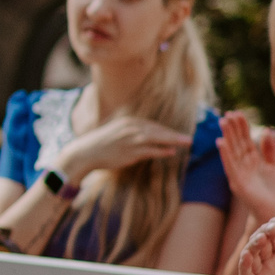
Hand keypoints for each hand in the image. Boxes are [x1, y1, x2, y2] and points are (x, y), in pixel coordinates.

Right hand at [58, 111, 194, 184]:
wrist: (85, 153)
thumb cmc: (101, 144)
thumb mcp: (117, 133)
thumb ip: (133, 134)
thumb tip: (148, 138)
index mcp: (128, 122)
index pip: (152, 125)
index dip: (167, 130)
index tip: (179, 135)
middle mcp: (130, 128)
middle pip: (158, 130)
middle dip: (175, 134)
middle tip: (190, 138)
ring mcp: (130, 139)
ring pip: (157, 138)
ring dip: (173, 140)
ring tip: (187, 143)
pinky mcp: (129, 151)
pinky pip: (150, 150)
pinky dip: (161, 151)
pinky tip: (171, 152)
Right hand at [218, 112, 274, 228]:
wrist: (274, 212)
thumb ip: (270, 150)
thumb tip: (266, 131)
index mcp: (253, 161)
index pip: (246, 140)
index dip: (242, 127)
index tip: (238, 113)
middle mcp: (243, 165)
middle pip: (238, 143)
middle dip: (233, 128)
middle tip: (228, 113)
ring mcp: (239, 174)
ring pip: (232, 151)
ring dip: (227, 136)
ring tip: (223, 122)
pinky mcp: (238, 183)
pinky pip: (230, 166)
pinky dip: (226, 154)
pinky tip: (221, 142)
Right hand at [239, 218, 274, 274]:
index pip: (273, 235)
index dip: (274, 226)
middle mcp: (271, 264)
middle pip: (260, 243)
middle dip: (263, 233)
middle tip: (273, 228)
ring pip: (250, 257)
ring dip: (252, 246)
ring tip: (262, 238)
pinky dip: (244, 266)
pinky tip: (248, 255)